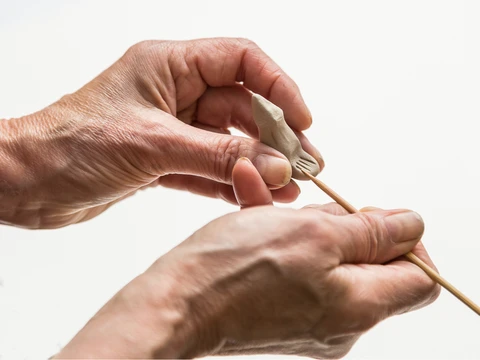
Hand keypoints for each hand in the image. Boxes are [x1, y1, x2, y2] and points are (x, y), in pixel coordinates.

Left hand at [0, 38, 321, 227]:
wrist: (27, 183)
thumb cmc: (71, 145)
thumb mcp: (154, 145)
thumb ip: (219, 155)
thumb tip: (278, 166)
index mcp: (170, 66)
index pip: (241, 61)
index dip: (278, 86)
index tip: (303, 119)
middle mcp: (175, 92)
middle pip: (243, 105)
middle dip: (275, 134)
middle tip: (305, 164)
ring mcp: (173, 127)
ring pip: (230, 140)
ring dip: (259, 163)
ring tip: (289, 189)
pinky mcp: (166, 160)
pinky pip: (210, 167)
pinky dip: (233, 181)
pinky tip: (256, 196)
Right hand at [54, 160, 439, 358]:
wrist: (176, 303)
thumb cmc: (234, 268)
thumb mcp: (312, 233)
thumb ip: (371, 232)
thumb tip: (411, 226)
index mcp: (359, 307)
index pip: (418, 276)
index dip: (403, 239)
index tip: (368, 214)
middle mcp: (341, 322)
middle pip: (369, 264)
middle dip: (341, 224)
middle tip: (311, 206)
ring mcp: (310, 319)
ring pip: (326, 259)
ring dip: (303, 223)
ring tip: (269, 192)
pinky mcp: (282, 311)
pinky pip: (298, 269)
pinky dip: (282, 238)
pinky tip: (255, 207)